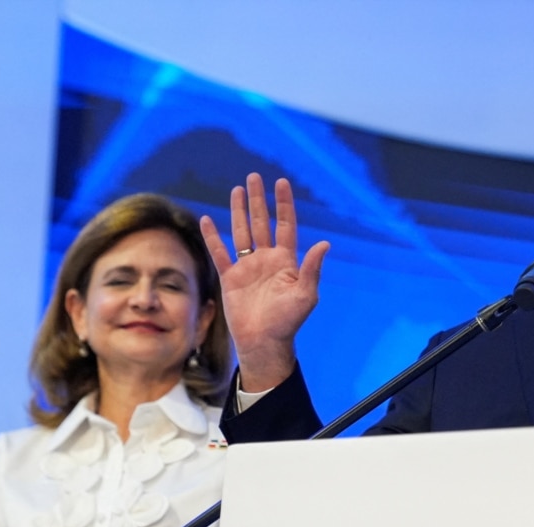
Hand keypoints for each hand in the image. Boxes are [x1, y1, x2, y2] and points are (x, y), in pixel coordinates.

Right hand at [200, 173, 329, 391]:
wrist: (263, 342)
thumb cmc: (288, 321)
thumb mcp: (306, 294)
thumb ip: (312, 268)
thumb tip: (325, 244)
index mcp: (286, 261)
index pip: (285, 225)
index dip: (284, 204)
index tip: (281, 182)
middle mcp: (267, 260)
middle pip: (262, 223)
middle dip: (259, 200)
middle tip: (254, 176)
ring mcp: (248, 268)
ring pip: (242, 232)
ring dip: (239, 211)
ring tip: (237, 189)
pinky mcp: (230, 278)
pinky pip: (220, 253)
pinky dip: (213, 237)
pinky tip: (208, 220)